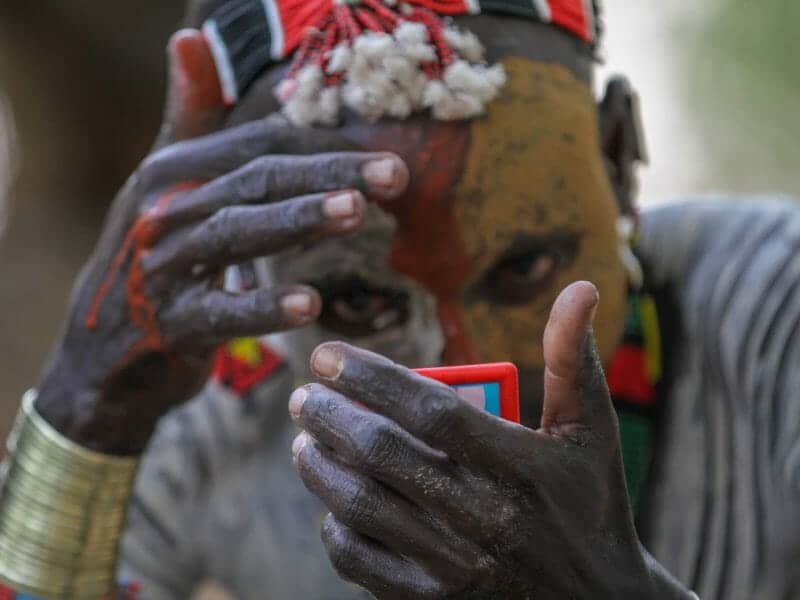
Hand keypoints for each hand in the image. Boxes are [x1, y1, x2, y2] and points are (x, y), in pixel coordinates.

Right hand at [35, 29, 408, 454]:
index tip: (384, 156)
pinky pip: (220, 313)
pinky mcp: (169, 326)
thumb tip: (186, 39)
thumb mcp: (164, 185)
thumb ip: (188, 120)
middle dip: (326, 174)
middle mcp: (163, 211)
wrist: (102, 347)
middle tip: (392, 175)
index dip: (322, 148)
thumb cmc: (152, 258)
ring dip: (298, 221)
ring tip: (357, 211)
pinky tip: (310, 304)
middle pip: (255, 181)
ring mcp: (163, 269)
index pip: (257, 147)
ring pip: (237, 234)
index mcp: (172, 172)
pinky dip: (262, 307)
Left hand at [290, 282, 691, 598]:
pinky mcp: (434, 599)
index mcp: (519, 465)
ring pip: (363, 506)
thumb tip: (579, 287)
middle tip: (305, 394)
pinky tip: (329, 501)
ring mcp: (456, 564)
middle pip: (384, 453)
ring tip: (303, 437)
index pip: (430, 409)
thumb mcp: (591, 430)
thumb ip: (575, 359)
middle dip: (331, 416)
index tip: (328, 355)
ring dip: (319, 465)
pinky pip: (362, 563)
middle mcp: (484, 516)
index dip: (370, 377)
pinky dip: (335, 527)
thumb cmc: (591, 503)